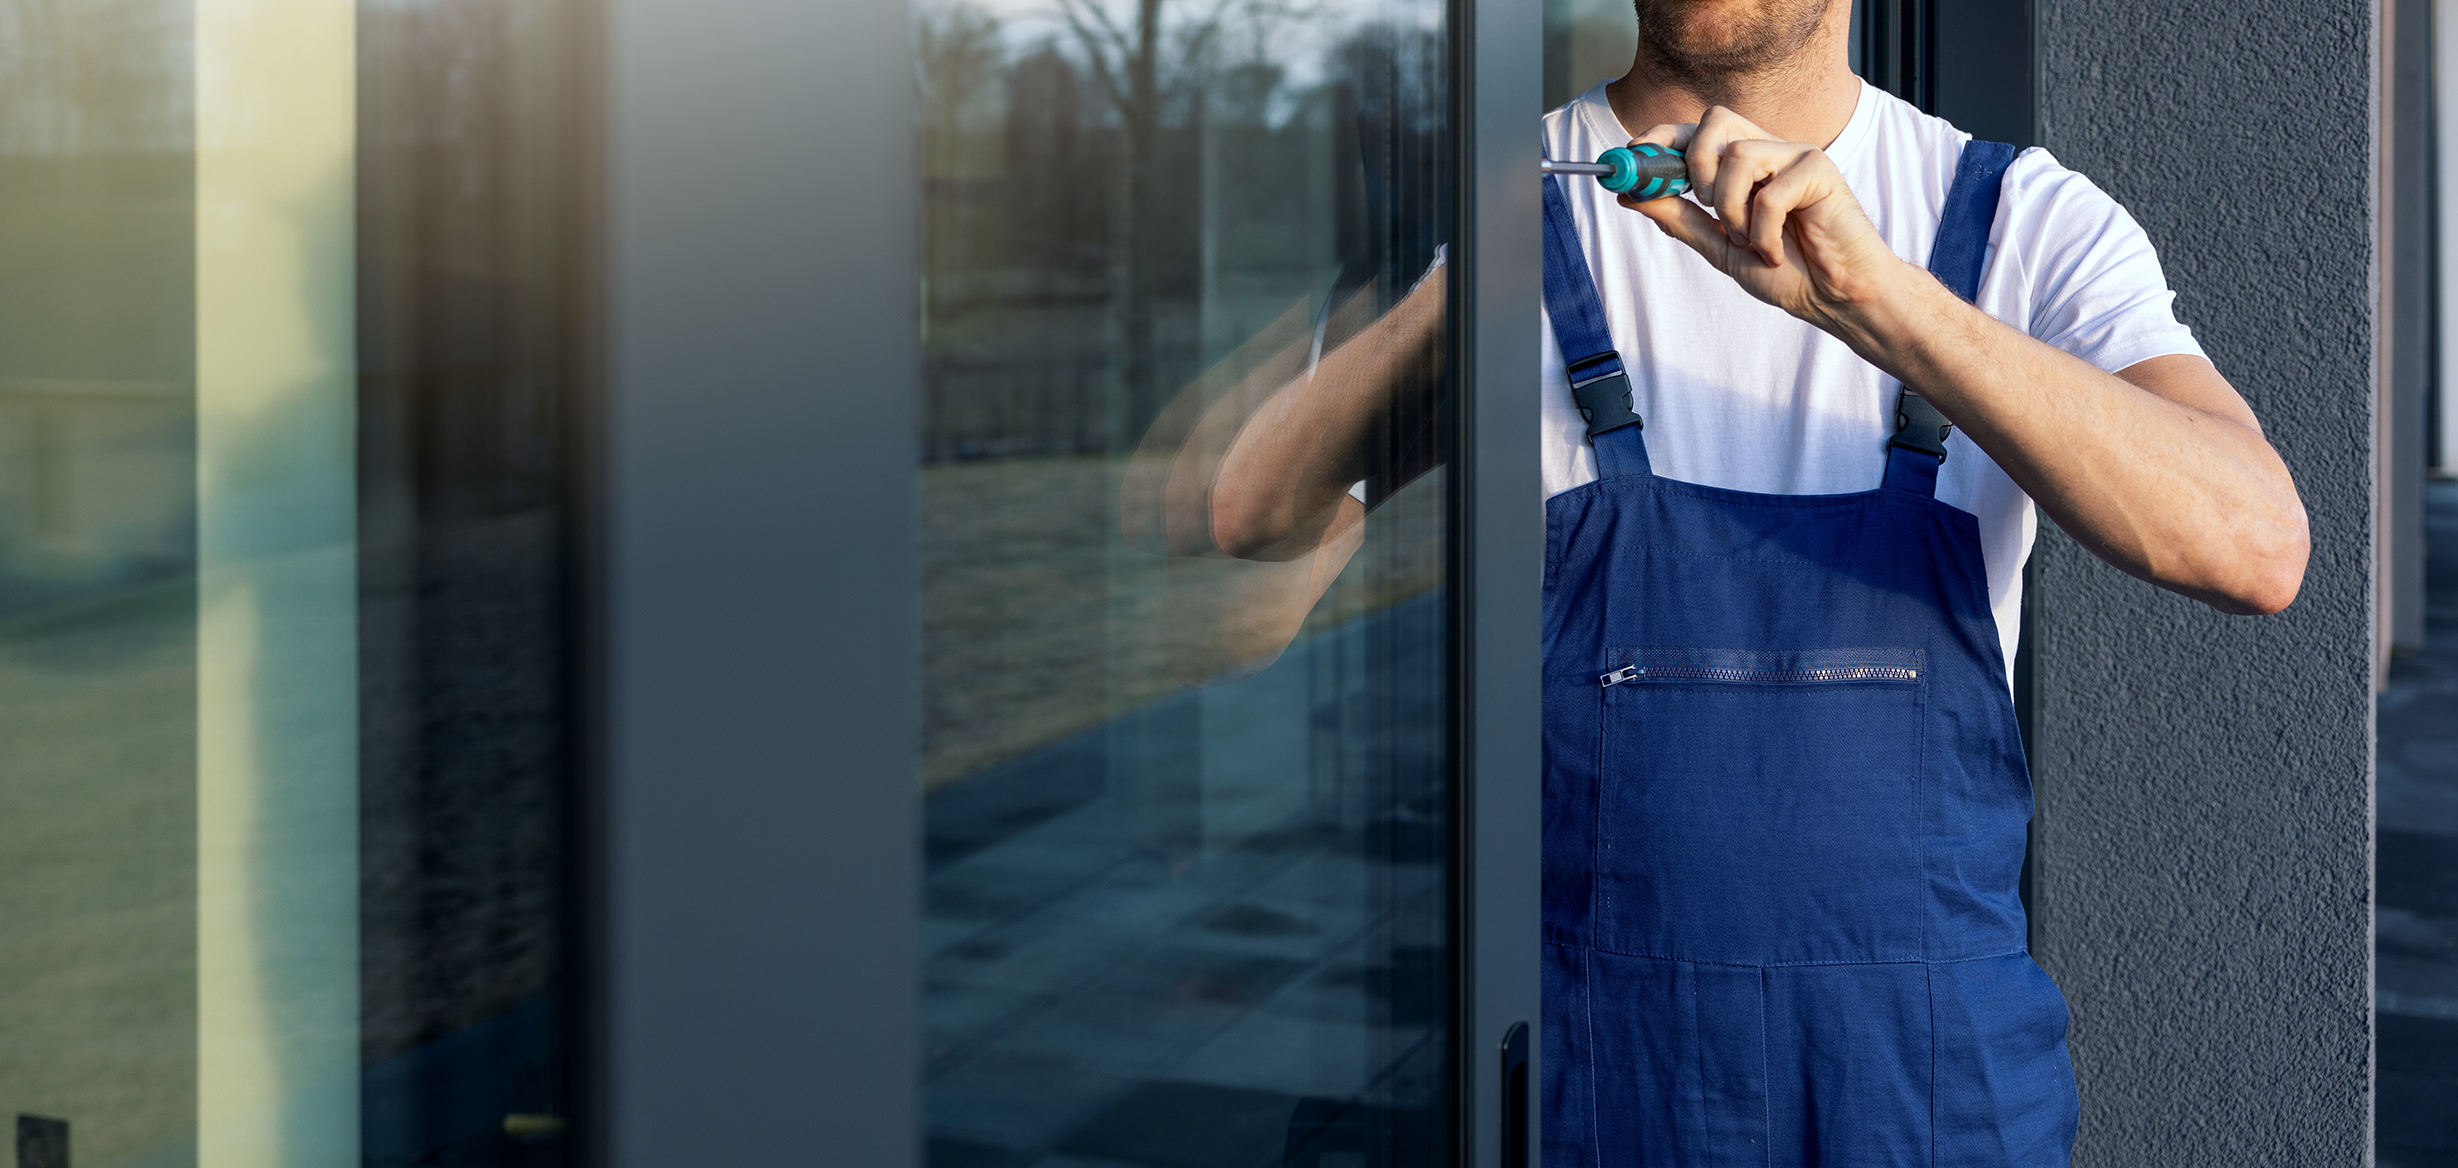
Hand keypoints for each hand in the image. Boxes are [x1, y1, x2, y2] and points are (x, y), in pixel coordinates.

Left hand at [1623, 106, 1915, 337]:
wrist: (1835, 297)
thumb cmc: (1787, 270)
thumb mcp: (1719, 246)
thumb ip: (1678, 219)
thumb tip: (1631, 195)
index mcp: (1744, 164)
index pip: (1697, 130)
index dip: (1662, 137)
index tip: (1633, 156)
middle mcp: (1769, 151)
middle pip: (1716, 120)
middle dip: (1694, 163)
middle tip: (1701, 204)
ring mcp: (1796, 156)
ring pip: (1738, 155)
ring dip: (1731, 209)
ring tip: (1749, 240)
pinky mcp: (1820, 171)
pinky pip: (1770, 192)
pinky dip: (1762, 231)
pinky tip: (1776, 252)